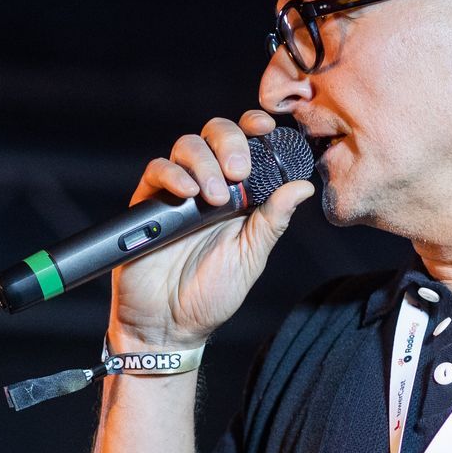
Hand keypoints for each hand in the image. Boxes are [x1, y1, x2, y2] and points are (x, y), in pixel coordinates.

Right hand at [107, 110, 315, 352]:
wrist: (169, 324)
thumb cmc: (211, 295)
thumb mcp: (251, 256)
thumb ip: (273, 221)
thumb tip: (303, 187)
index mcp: (238, 194)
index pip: (247, 145)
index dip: (255, 128)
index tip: (267, 129)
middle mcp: (208, 184)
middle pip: (216, 134)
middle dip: (231, 143)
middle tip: (239, 171)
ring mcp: (177, 191)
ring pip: (187, 146)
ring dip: (205, 162)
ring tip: (213, 196)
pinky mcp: (148, 202)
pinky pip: (157, 170)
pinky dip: (172, 174)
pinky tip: (187, 192)